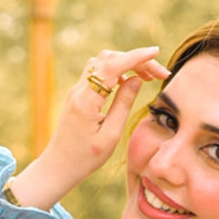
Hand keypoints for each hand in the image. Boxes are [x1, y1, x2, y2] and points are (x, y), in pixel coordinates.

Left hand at [6, 46, 169, 209]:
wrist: (59, 166)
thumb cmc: (85, 158)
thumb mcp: (111, 135)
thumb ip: (123, 104)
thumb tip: (136, 79)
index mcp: (86, 101)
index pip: (112, 67)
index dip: (136, 57)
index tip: (155, 52)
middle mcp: (79, 90)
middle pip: (109, 59)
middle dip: (136, 60)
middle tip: (159, 74)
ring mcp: (77, 90)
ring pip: (103, 62)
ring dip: (126, 63)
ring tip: (148, 76)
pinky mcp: (79, 94)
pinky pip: (98, 73)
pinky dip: (117, 70)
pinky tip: (130, 81)